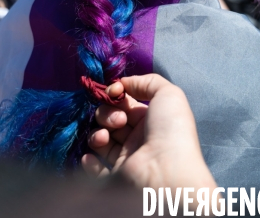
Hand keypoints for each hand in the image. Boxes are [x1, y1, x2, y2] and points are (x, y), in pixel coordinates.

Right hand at [81, 74, 216, 190]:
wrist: (167, 171)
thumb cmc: (170, 129)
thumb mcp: (168, 94)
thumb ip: (146, 81)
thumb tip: (122, 84)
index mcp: (150, 119)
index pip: (124, 102)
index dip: (115, 95)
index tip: (113, 93)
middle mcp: (138, 138)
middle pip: (110, 118)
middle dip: (107, 114)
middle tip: (119, 121)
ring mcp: (125, 158)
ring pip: (100, 138)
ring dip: (96, 133)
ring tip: (104, 138)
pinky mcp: (114, 177)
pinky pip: (94, 167)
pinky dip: (89, 159)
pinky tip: (92, 156)